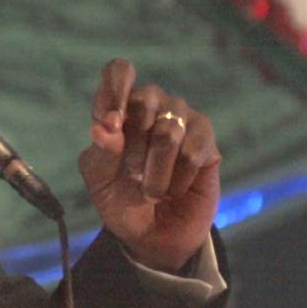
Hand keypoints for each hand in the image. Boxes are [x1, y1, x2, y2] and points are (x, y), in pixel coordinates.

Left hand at [77, 59, 220, 273]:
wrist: (153, 236)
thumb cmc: (121, 201)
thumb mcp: (100, 181)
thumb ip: (101, 152)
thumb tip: (103, 126)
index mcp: (118, 107)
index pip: (119, 71)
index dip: (116, 89)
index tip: (113, 123)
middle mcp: (151, 104)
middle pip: (143, 102)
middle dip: (133, 150)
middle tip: (131, 175)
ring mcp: (181, 118)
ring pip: (167, 133)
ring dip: (155, 173)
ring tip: (151, 192)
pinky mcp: (205, 139)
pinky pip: (192, 153)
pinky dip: (177, 180)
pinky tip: (175, 189)